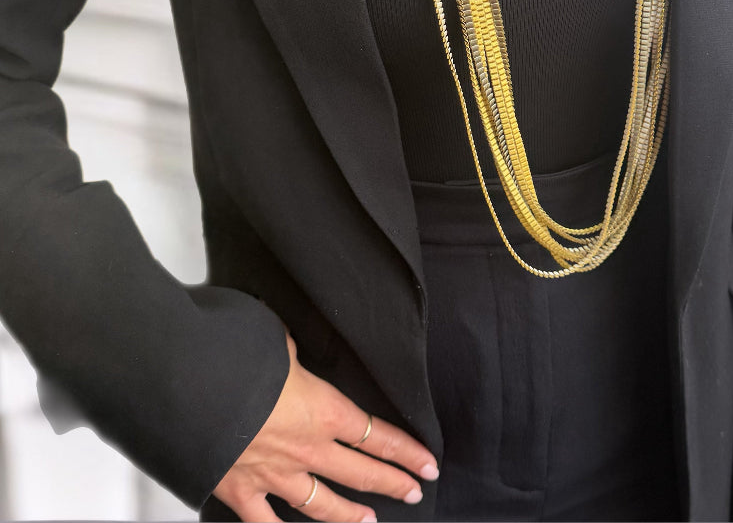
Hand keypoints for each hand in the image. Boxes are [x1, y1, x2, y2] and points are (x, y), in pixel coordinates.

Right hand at [214, 332, 439, 521]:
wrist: (188, 393)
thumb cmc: (237, 362)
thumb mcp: (279, 344)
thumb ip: (293, 356)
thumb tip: (292, 354)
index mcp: (323, 410)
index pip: (377, 435)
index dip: (406, 451)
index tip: (427, 464)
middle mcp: (306, 448)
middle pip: (361, 473)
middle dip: (392, 483)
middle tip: (413, 492)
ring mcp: (275, 475)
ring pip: (323, 505)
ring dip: (349, 515)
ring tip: (370, 522)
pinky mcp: (241, 492)